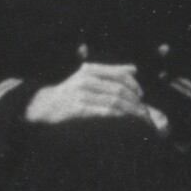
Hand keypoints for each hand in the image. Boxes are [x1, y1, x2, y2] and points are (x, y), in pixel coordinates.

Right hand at [26, 61, 151, 129]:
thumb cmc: (71, 91)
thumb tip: (134, 69)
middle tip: (144, 111)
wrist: (46, 105)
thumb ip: (111, 71)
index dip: (134, 86)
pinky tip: (125, 121)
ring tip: (139, 118)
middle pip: (119, 90)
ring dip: (130, 111)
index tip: (141, 95)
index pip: (120, 75)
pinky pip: (105, 111)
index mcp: (90, 69)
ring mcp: (82, 94)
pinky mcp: (79, 109)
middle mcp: (86, 79)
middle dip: (135, 101)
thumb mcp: (88, 76)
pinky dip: (118, 116)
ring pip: (114, 101)